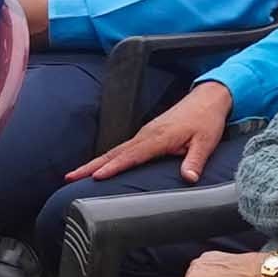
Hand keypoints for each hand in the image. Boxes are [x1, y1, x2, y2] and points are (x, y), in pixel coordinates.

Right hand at [73, 80, 232, 186]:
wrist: (207, 99)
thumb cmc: (206, 121)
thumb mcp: (205, 142)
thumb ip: (195, 160)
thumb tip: (189, 178)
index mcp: (158, 137)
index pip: (131, 155)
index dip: (113, 167)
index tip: (96, 177)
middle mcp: (146, 134)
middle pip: (114, 153)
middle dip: (91, 166)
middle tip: (70, 177)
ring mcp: (144, 133)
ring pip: (114, 150)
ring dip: (94, 163)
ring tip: (76, 175)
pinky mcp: (146, 134)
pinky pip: (122, 148)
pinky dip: (107, 158)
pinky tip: (99, 167)